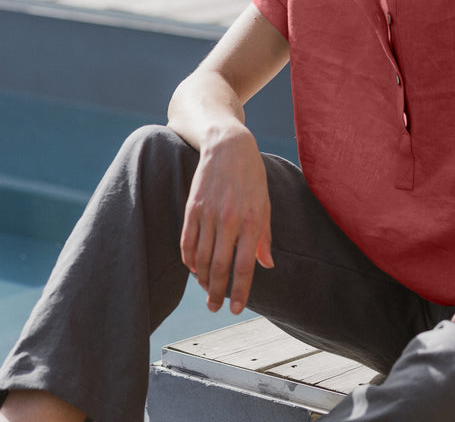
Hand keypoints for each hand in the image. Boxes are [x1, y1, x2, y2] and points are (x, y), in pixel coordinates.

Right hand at [180, 126, 273, 314]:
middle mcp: (229, 219)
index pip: (244, 265)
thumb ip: (264, 236)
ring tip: (207, 290)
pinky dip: (189, 260)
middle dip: (217, 292)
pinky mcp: (192, 208)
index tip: (235, 309)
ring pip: (201, 258)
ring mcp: (208, 214)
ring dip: (203, 279)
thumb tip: (267, 265)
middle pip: (220, 267)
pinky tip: (194, 269)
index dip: (239, 291)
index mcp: (252, 220)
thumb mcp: (265, 203)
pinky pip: (187, 242)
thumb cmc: (251, 176)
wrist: (228, 146)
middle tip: (215, 308)